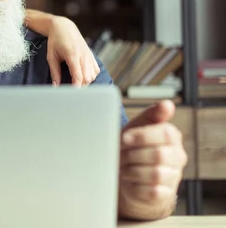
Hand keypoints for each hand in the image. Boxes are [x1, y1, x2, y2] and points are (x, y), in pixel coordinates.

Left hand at [46, 16, 99, 85]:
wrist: (64, 27)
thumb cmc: (55, 41)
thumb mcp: (51, 57)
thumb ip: (54, 73)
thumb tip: (55, 87)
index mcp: (72, 55)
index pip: (78, 76)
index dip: (76, 88)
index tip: (71, 95)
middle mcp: (83, 55)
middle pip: (87, 78)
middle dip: (81, 87)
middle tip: (71, 92)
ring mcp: (89, 55)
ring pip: (93, 75)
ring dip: (86, 82)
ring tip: (76, 83)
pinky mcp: (91, 55)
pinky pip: (95, 70)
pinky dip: (91, 76)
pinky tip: (82, 76)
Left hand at [118, 101, 186, 220]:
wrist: (131, 177)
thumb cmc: (133, 148)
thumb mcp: (137, 128)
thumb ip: (150, 115)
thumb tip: (168, 104)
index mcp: (172, 137)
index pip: (166, 133)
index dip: (142, 136)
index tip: (124, 138)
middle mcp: (177, 156)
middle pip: (159, 154)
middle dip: (133, 154)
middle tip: (120, 154)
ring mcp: (173, 176)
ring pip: (154, 174)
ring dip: (132, 170)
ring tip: (123, 166)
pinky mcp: (165, 194)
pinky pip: (151, 191)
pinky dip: (135, 185)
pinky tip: (129, 179)